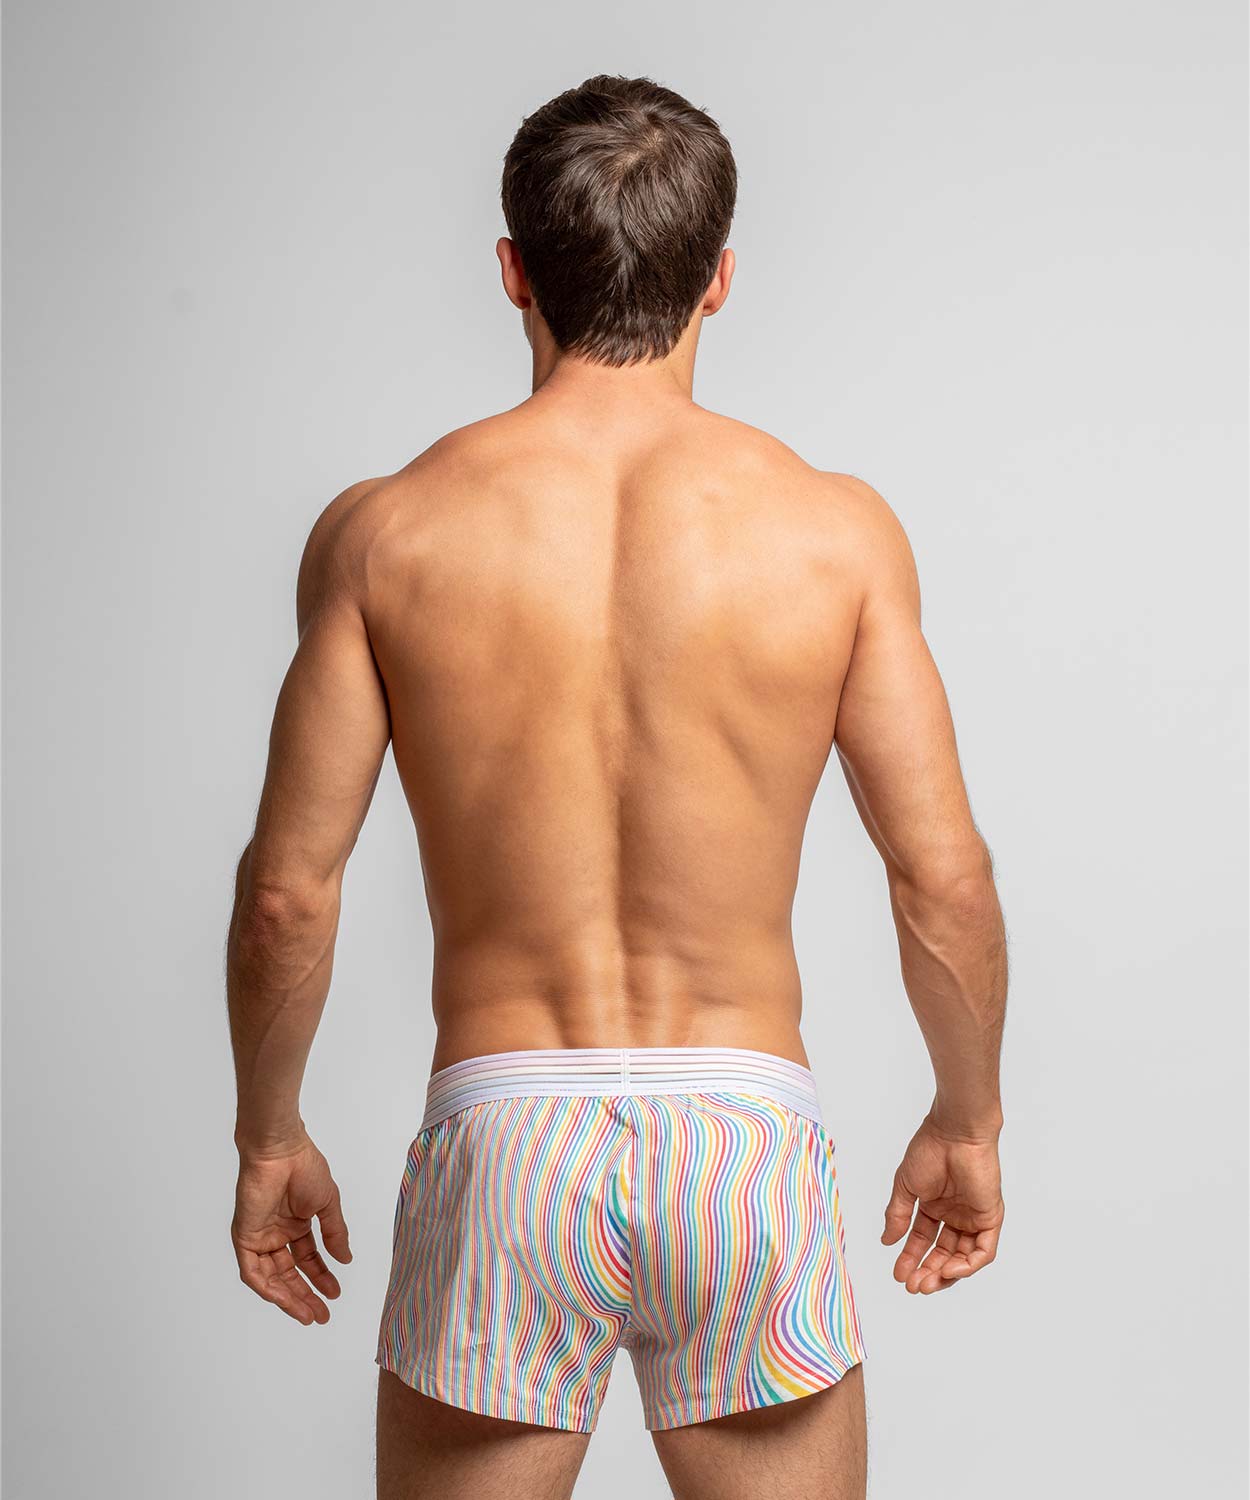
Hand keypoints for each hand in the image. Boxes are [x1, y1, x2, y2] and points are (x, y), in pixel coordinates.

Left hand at [231, 1134, 351, 1324]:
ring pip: (271, 1278)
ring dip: (287, 1297)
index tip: (334, 1293)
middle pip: (289, 1274)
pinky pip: (253, 1271)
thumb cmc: (304, 1168)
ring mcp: (260, 1237)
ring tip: (306, 1314)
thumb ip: (335, 1234)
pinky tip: (283, 1298)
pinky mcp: (245, 1237)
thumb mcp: (327, 1204)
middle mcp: (276, 1234)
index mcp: (295, 1224)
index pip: (307, 1259)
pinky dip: (266, 1287)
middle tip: (321, 1315)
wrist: (281, 1151)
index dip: (321, 1278)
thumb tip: (346, 1260)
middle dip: (305, 1295)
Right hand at [882, 1114, 1003, 1293]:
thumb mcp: (906, 1186)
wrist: (955, 1134)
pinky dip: (969, 1264)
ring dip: (946, 1273)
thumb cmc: (929, 1151)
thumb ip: (899, 1215)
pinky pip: (984, 1250)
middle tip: (913, 1285)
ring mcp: (973, 1217)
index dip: (910, 1258)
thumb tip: (887, 1241)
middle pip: (942, 1253)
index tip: (898, 1274)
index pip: (923, 1240)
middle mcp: (954, 1215)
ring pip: (963, 1257)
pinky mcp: (991, 1218)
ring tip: (928, 1282)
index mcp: (934, 1205)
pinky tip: (951, 1270)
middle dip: (927, 1271)